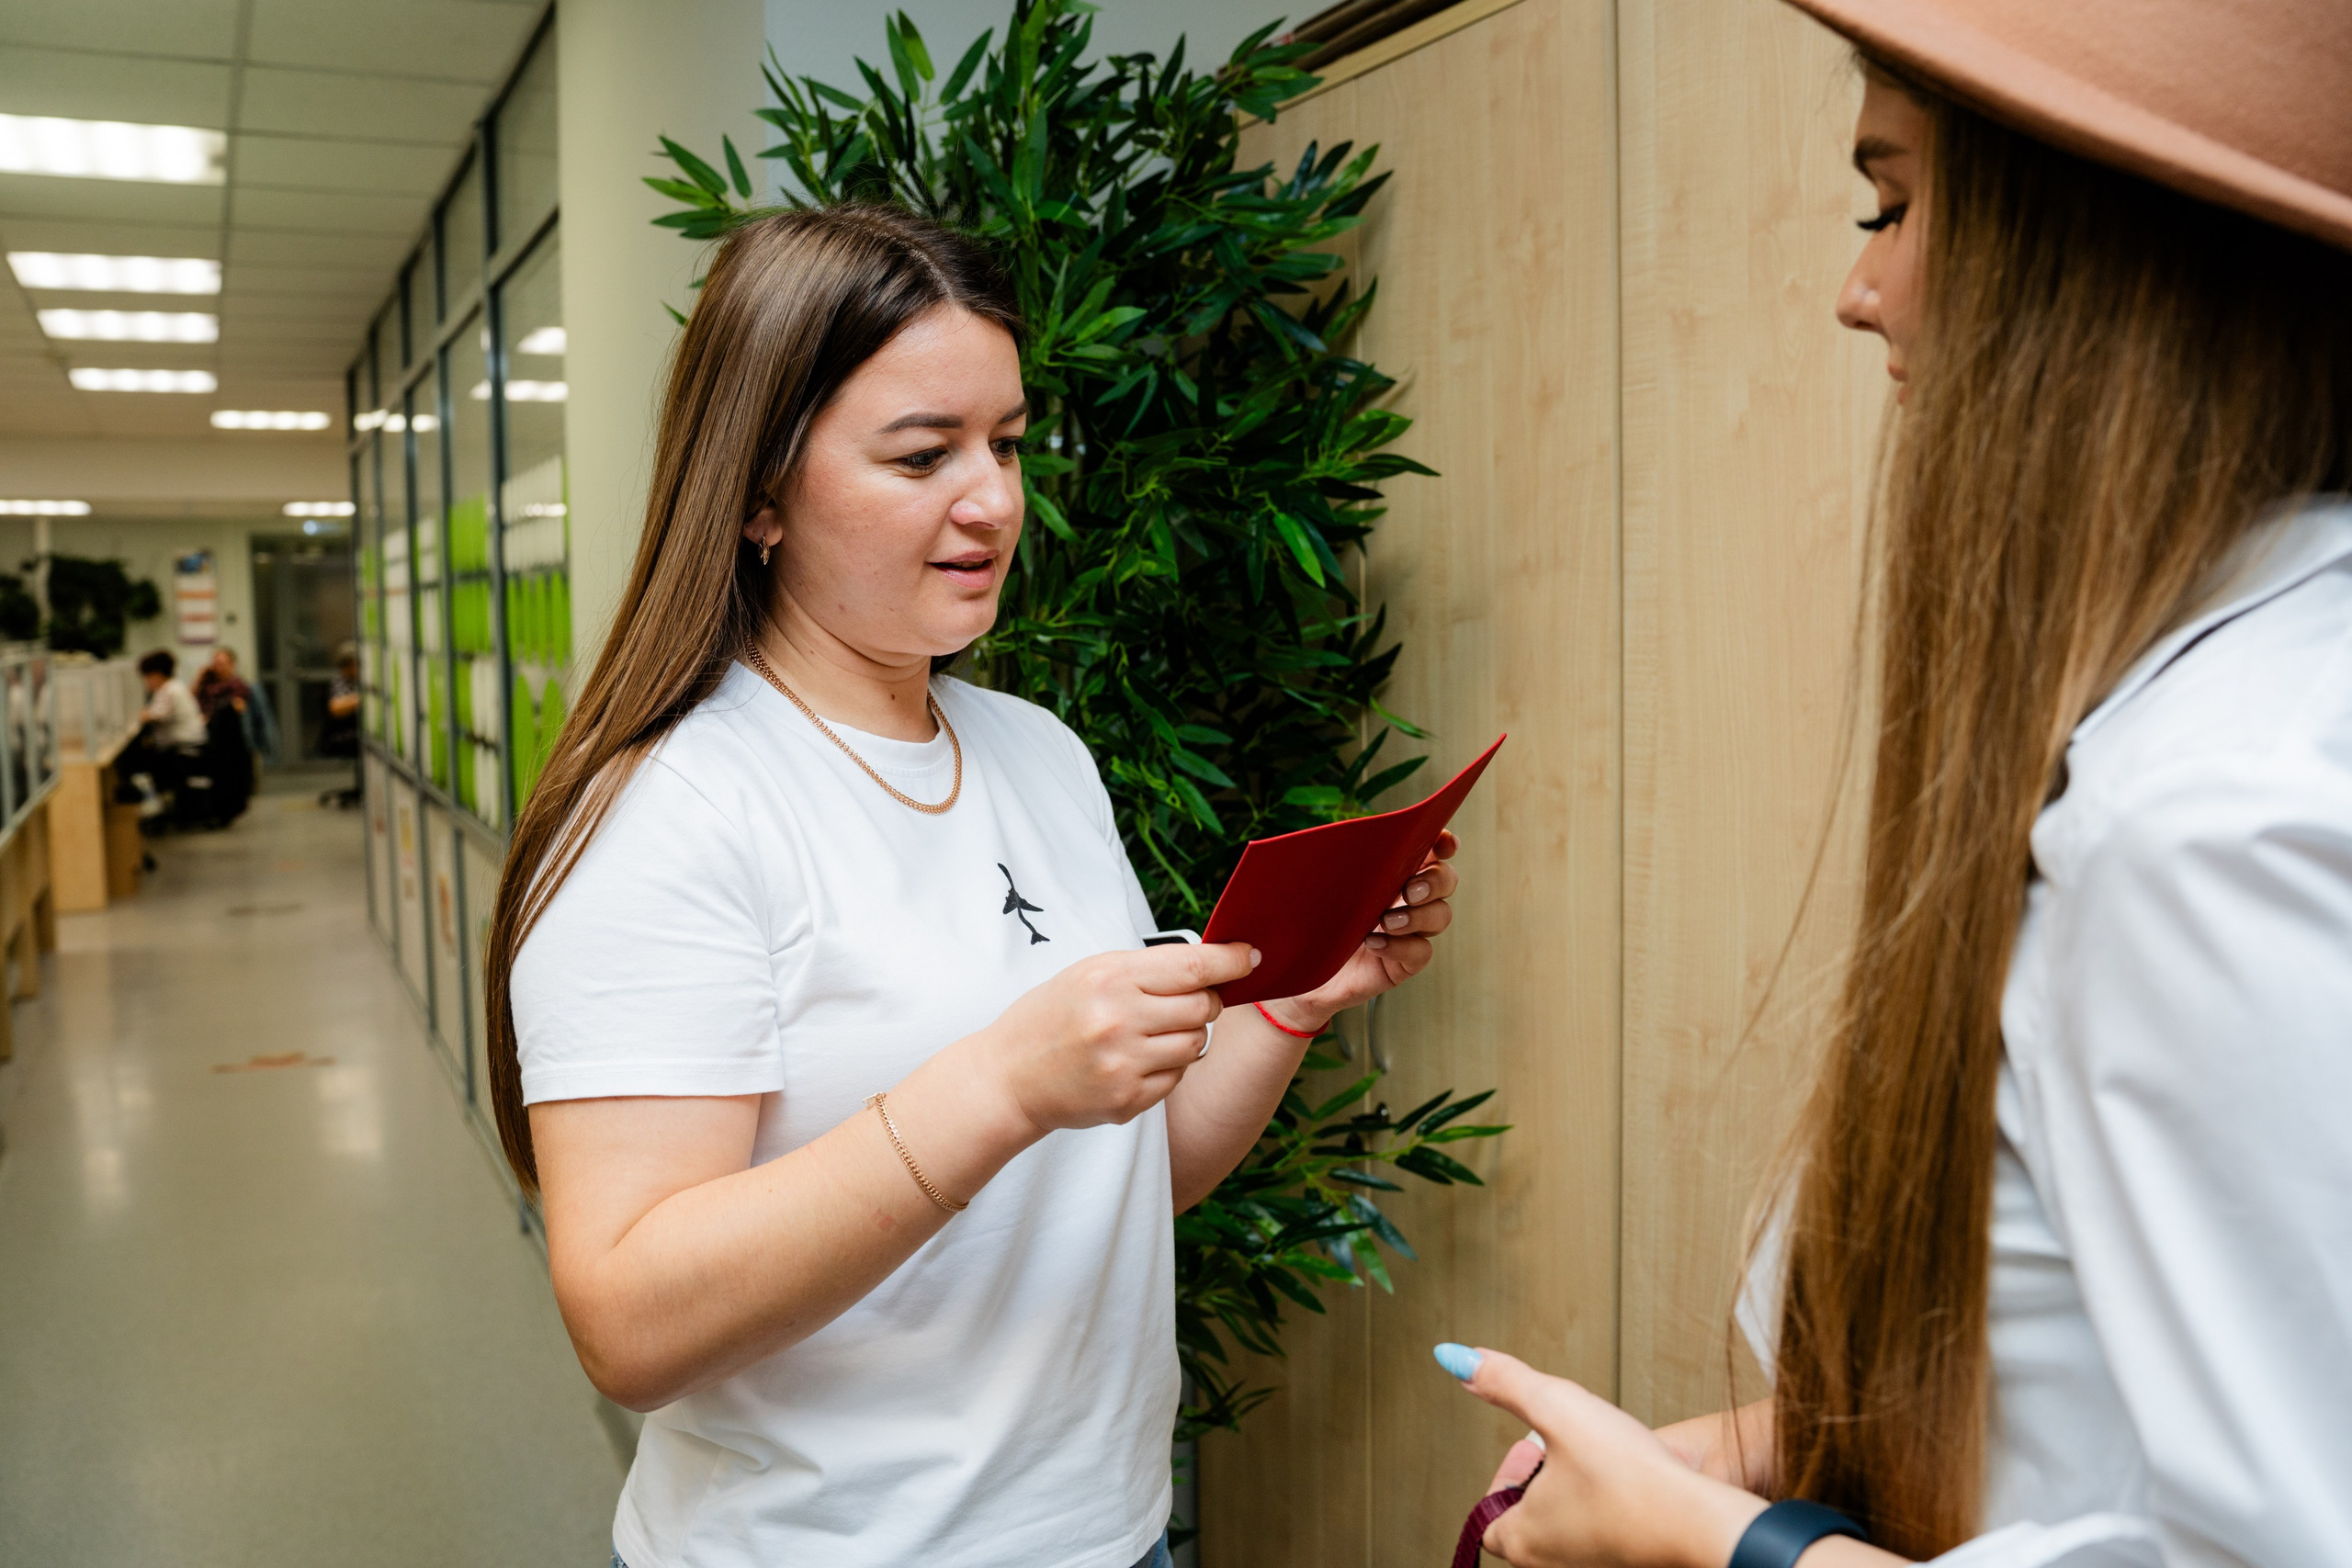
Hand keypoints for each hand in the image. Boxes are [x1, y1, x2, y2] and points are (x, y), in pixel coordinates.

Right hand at [975, 942, 1258, 1133]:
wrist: (1008, 1077)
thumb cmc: (1052, 1017)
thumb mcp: (1089, 974)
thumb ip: (1147, 968)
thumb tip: (1213, 963)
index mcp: (1110, 978)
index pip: (1194, 967)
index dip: (1231, 961)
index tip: (1250, 956)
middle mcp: (1118, 1021)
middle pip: (1203, 1008)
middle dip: (1205, 1002)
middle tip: (1185, 1002)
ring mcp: (1123, 1065)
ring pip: (1195, 1045)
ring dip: (1186, 1037)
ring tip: (1151, 1034)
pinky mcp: (1126, 1101)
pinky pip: (1177, 1079)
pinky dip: (1168, 1068)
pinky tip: (1136, 1061)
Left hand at [1262, 830, 1460, 1032]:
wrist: (1300, 966)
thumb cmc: (1312, 917)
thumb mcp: (1323, 883)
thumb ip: (1339, 858)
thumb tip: (1345, 835)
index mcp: (1393, 871)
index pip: (1431, 851)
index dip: (1444, 844)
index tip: (1444, 844)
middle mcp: (1409, 899)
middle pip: (1446, 881)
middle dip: (1435, 881)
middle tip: (1411, 890)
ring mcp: (1411, 932)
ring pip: (1441, 916)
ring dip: (1418, 915)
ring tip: (1387, 921)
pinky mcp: (1404, 963)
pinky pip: (1422, 951)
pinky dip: (1401, 946)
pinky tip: (1375, 943)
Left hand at [1447, 1347, 1766, 1567]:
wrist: (1699, 1519)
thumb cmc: (1629, 1474)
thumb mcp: (1556, 1407)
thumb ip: (1504, 1382)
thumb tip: (1457, 1359)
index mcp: (1521, 1541)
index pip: (1486, 1519)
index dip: (1506, 1476)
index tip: (1534, 1449)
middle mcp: (1551, 1564)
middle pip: (1526, 1520)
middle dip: (1541, 1479)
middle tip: (1566, 1450)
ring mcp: (1589, 1565)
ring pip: (1565, 1526)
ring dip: (1574, 1490)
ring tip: (1599, 1463)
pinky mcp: (1622, 1561)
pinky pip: (1599, 1534)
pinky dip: (1605, 1507)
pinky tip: (1627, 1484)